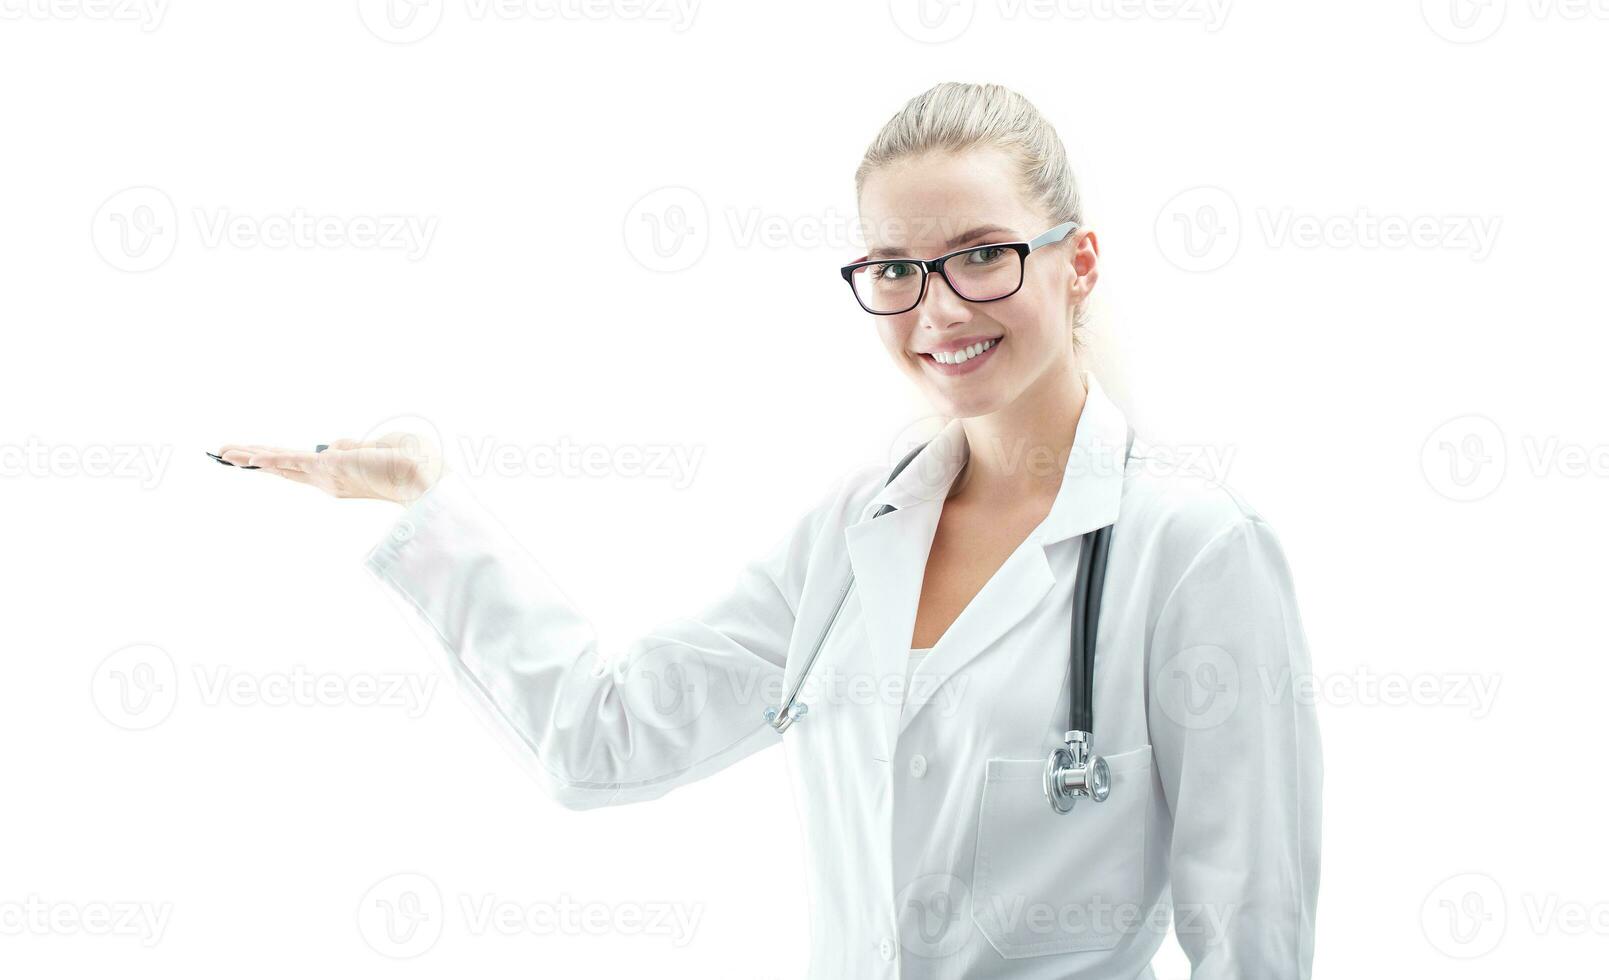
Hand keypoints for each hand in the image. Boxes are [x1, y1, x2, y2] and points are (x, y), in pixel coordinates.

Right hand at [214, 432, 444, 504]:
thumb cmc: (410, 462)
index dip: (274, 461)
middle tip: (223, 455)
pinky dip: (269, 458)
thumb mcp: (376, 446)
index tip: (252, 457)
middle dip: (252, 460)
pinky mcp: (330, 468)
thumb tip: (331, 445)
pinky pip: (293, 461)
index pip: (298, 467)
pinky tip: (248, 456)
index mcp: (338, 476)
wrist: (425, 475)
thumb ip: (350, 446)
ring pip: (281, 463)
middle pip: (282, 468)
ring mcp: (326, 475)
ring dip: (250, 456)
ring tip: (223, 453)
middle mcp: (328, 480)